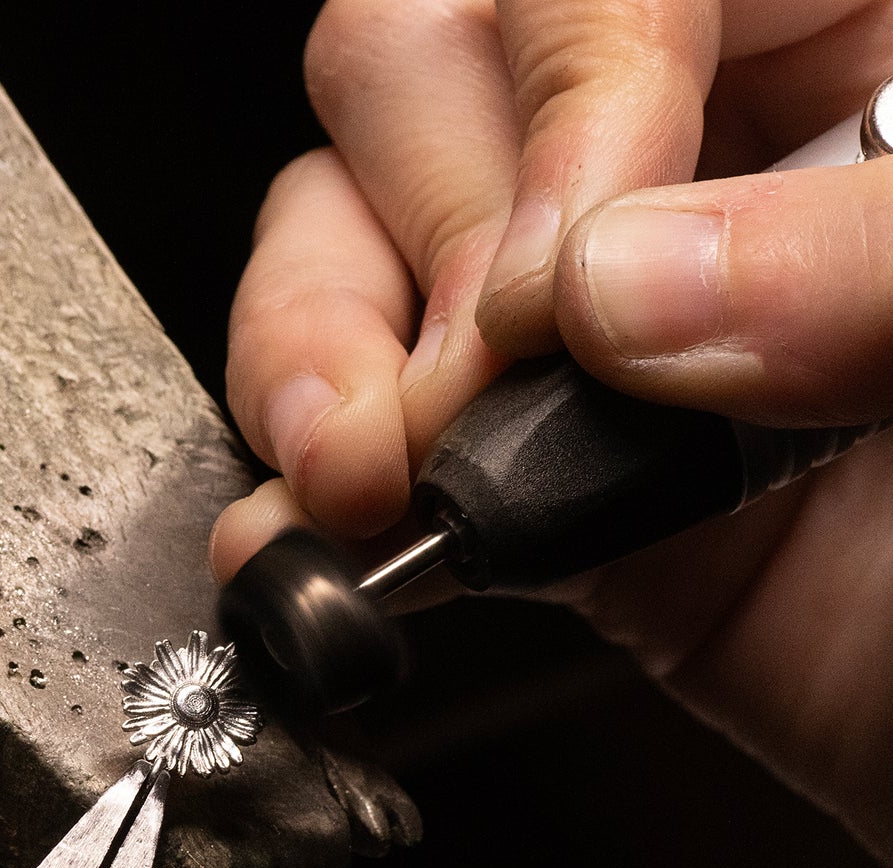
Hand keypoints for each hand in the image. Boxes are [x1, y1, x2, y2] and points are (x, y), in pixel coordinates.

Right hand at [212, 0, 892, 862]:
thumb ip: (878, 261)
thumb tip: (623, 288)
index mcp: (860, 35)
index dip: (568, 90)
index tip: (572, 286)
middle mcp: (705, 161)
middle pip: (433, 68)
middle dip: (429, 234)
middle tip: (482, 381)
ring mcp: (598, 332)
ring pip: (354, 238)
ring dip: (315, 352)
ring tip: (362, 469)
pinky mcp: (541, 480)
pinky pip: (376, 447)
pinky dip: (310, 497)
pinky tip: (310, 538)